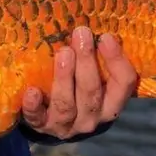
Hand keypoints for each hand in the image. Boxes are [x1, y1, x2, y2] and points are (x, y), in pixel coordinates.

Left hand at [20, 26, 137, 139]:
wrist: (52, 120)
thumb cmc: (77, 89)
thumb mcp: (93, 77)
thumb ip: (96, 58)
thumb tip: (89, 27)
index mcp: (110, 103)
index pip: (124, 84)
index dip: (117, 61)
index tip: (105, 37)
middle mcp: (92, 118)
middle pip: (92, 92)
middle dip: (86, 62)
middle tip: (81, 35)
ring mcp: (67, 125)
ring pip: (67, 105)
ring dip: (64, 78)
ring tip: (62, 53)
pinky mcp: (42, 127)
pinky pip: (38, 118)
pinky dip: (34, 106)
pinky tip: (32, 91)